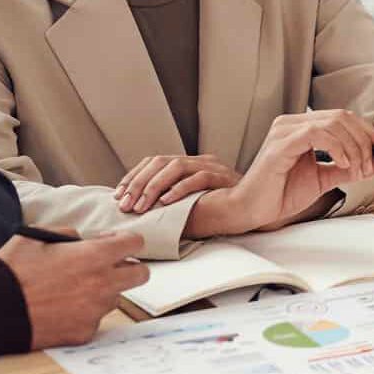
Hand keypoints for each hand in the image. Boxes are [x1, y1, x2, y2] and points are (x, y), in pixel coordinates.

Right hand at [0, 231, 148, 348]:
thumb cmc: (12, 271)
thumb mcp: (35, 237)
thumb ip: (66, 234)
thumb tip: (80, 240)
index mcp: (94, 256)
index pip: (134, 243)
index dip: (125, 240)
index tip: (111, 243)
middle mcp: (102, 284)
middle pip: (141, 274)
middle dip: (129, 268)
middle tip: (107, 267)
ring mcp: (95, 311)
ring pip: (115, 298)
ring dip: (103, 291)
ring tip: (72, 290)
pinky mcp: (84, 333)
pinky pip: (94, 320)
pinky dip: (83, 314)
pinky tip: (60, 310)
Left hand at [113, 154, 241, 213]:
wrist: (255, 210)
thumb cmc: (221, 211)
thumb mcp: (189, 204)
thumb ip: (169, 201)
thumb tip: (138, 210)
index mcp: (189, 165)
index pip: (154, 161)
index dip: (133, 176)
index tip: (118, 194)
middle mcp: (198, 161)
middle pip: (160, 162)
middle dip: (138, 183)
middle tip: (125, 204)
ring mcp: (212, 167)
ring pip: (176, 167)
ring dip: (154, 187)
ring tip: (143, 205)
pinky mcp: (223, 177)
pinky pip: (199, 179)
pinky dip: (180, 190)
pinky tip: (167, 202)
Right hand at [191, 111, 373, 235]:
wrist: (254, 210)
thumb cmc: (282, 193)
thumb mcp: (326, 179)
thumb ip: (352, 168)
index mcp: (302, 127)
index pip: (344, 118)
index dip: (369, 132)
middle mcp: (293, 123)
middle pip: (343, 117)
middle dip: (365, 140)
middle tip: (372, 164)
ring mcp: (285, 130)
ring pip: (334, 123)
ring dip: (354, 147)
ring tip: (357, 170)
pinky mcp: (281, 143)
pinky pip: (317, 134)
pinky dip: (337, 148)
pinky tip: (343, 165)